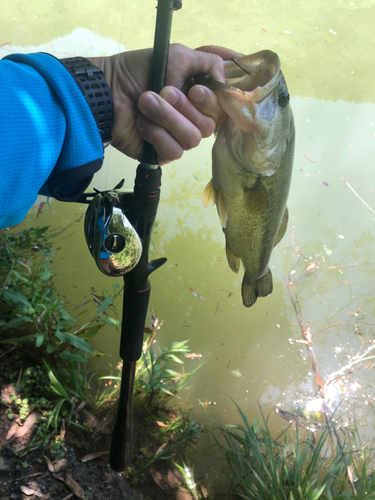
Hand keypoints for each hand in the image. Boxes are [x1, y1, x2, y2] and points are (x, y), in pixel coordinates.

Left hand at [88, 44, 225, 164]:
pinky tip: (141, 123)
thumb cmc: (138, 71)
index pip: (221, 110)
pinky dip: (156, 134)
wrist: (107, 91)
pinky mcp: (162, 154)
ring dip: (167, 118)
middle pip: (208, 126)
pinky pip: (174, 150)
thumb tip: (224, 81)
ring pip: (192, 139)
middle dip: (183, 108)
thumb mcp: (177, 56)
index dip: (211, 102)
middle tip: (162, 91)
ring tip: (145, 102)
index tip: (194, 89)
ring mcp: (176, 138)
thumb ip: (208, 63)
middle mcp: (190, 120)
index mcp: (197, 99)